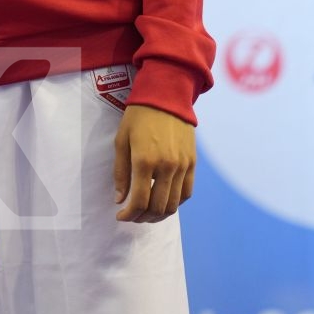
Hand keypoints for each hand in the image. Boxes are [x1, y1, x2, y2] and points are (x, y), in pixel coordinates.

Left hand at [113, 104, 194, 223]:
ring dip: (159, 215)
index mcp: (144, 160)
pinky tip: (164, 201)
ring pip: (173, 204)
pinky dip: (175, 203)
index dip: (129, 215)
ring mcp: (182, 166)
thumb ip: (120, 172)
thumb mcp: (121, 140)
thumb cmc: (138, 116)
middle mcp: (166, 166)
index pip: (139, 201)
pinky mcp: (192, 163)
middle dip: (142, 218)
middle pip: (157, 207)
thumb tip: (120, 199)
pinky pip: (186, 193)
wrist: (166, 95)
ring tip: (147, 213)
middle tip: (132, 216)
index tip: (121, 216)